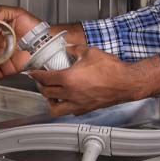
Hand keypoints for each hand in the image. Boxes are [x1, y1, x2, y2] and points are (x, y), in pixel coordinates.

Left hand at [28, 45, 159, 115]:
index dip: (36, 75)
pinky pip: (70, 111)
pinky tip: (68, 99)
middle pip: (47, 94)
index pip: (45, 78)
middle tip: (41, 81)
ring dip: (50, 101)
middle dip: (41, 87)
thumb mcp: (90, 52)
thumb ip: (75, 49)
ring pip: (56, 109)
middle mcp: (71, 93)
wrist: (126, 82)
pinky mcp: (87, 109)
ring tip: (51, 95)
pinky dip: (65, 107)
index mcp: (69, 79)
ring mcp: (78, 104)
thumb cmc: (112, 69)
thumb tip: (68, 48)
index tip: (33, 72)